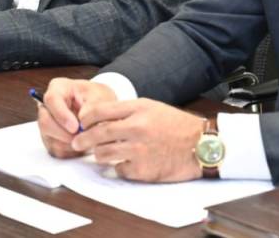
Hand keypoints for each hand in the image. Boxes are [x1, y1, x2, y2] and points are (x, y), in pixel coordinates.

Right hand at [37, 78, 116, 158]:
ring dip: (70, 143)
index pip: (52, 100)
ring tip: (87, 138)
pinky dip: (72, 151)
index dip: (61, 115)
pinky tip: (83, 144)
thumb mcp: (100, 96)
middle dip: (64, 134)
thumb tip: (81, 121)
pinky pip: (57, 151)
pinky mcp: (51, 140)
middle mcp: (48, 106)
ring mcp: (47, 124)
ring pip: (50, 139)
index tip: (75, 127)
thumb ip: (91, 107)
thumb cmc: (98, 99)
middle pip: (45, 122)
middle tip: (82, 137)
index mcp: (58, 88)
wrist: (102, 111)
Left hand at [73, 99, 204, 181]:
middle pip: (98, 134)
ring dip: (99, 154)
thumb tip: (98, 119)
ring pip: (104, 153)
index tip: (81, 122)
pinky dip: (119, 167)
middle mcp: (137, 127)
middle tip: (77, 143)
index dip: (86, 118)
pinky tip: (125, 162)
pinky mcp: (143, 170)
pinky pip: (119, 169)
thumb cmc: (176, 125)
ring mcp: (139, 150)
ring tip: (100, 153)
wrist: (201, 145)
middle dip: (83, 139)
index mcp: (139, 108)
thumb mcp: (151, 107)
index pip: (100, 111)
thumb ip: (126, 111)